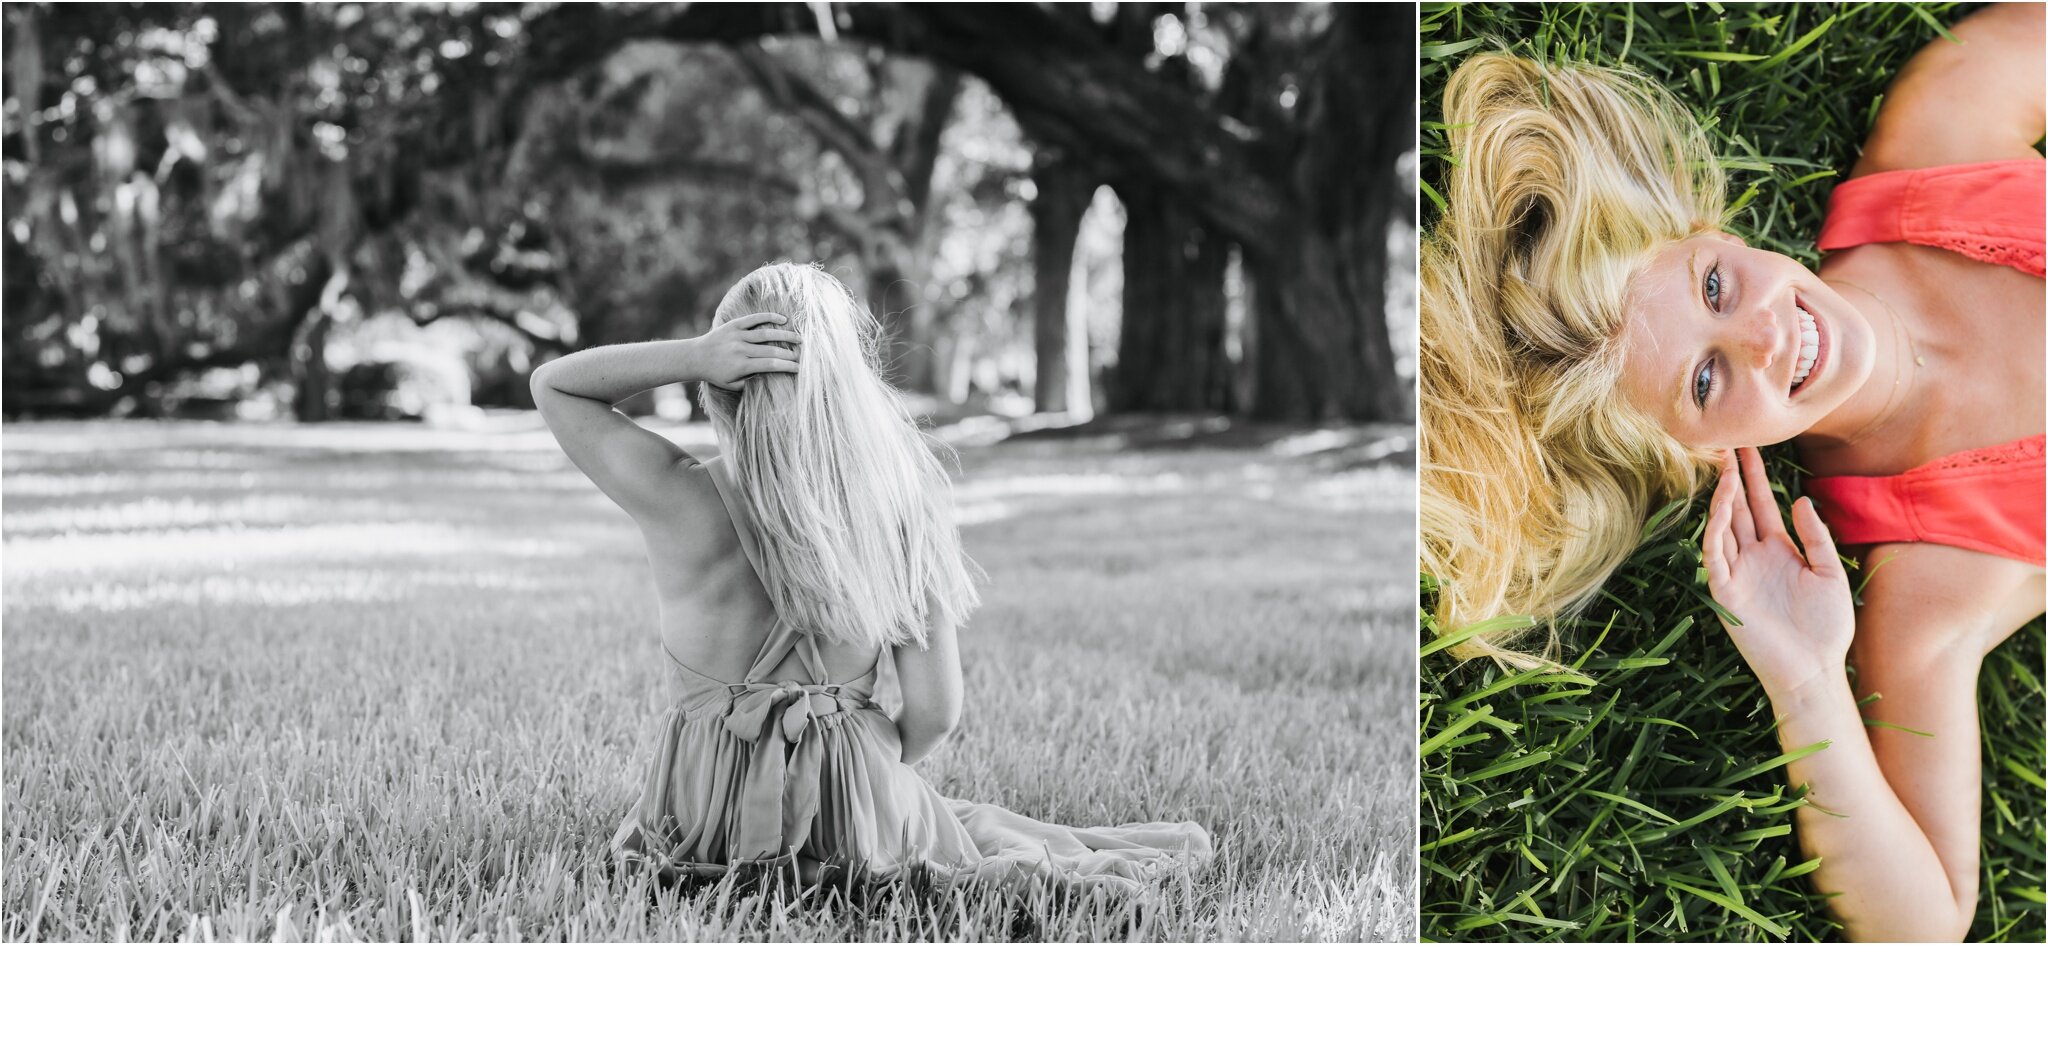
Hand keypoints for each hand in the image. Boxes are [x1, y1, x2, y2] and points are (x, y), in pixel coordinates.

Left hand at [691, 312, 799, 390]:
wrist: (695, 357)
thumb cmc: (715, 374)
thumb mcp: (731, 385)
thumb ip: (750, 384)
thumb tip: (770, 379)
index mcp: (742, 366)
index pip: (771, 366)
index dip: (787, 366)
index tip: (798, 368)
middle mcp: (741, 349)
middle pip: (772, 351)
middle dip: (789, 354)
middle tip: (802, 355)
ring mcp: (737, 335)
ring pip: (766, 334)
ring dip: (785, 336)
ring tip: (798, 338)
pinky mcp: (734, 325)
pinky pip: (754, 319)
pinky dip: (769, 317)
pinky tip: (782, 319)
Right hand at [1702, 447, 1855, 694]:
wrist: (1814, 668)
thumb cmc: (1826, 627)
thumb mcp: (1831, 573)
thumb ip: (1817, 537)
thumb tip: (1801, 499)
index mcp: (1779, 549)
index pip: (1762, 504)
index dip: (1755, 476)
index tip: (1748, 446)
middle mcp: (1754, 556)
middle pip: (1738, 508)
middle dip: (1732, 477)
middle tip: (1724, 442)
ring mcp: (1737, 573)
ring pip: (1723, 527)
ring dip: (1722, 498)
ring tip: (1724, 469)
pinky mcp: (1726, 592)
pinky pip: (1716, 555)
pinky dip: (1716, 531)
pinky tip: (1722, 509)